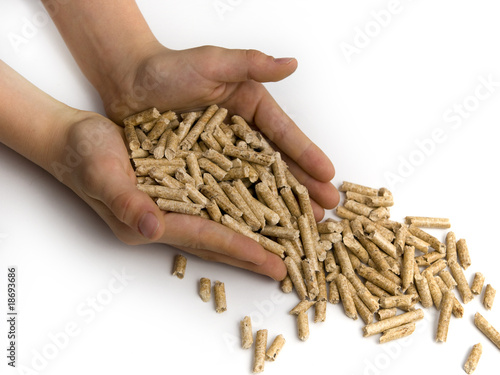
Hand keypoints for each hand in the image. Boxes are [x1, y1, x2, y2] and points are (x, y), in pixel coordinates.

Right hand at [56, 112, 286, 279]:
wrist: (75, 140)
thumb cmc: (83, 155)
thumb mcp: (101, 173)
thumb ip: (125, 202)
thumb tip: (151, 229)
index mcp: (150, 222)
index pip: (204, 238)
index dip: (238, 249)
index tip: (271, 262)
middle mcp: (166, 220)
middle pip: (217, 241)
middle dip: (252, 255)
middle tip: (285, 269)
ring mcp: (173, 207)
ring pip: (219, 224)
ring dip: (250, 234)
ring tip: (282, 244)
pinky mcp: (176, 190)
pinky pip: (213, 203)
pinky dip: (236, 209)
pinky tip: (258, 207)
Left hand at [101, 45, 339, 217]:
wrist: (128, 83)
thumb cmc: (167, 68)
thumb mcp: (212, 62)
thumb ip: (250, 63)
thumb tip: (290, 63)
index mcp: (251, 107)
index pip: (283, 134)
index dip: (306, 155)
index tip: (329, 175)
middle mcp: (240, 134)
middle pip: (275, 164)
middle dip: (301, 188)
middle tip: (326, 209)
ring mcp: (221, 156)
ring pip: (254, 183)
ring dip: (277, 206)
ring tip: (301, 227)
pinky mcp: (200, 171)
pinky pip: (223, 192)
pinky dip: (240, 210)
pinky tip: (256, 228)